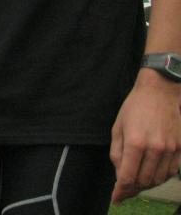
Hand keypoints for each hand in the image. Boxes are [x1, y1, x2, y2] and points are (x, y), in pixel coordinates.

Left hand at [110, 71, 180, 203]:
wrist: (160, 92)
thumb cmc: (135, 107)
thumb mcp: (118, 127)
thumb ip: (117, 153)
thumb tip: (119, 174)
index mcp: (135, 143)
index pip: (128, 177)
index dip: (121, 190)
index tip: (116, 197)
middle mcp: (155, 149)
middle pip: (144, 181)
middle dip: (132, 189)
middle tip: (124, 190)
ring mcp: (170, 150)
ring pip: (158, 179)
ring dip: (146, 184)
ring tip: (136, 182)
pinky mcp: (180, 149)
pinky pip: (171, 172)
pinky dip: (160, 177)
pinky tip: (151, 173)